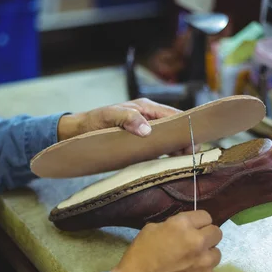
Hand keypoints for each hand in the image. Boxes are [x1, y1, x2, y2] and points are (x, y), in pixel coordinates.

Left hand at [57, 98, 199, 154]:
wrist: (79, 131)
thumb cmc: (94, 121)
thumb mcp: (110, 117)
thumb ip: (128, 120)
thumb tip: (148, 130)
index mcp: (145, 107)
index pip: (172, 114)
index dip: (184, 127)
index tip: (192, 141)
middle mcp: (148, 118)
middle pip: (173, 128)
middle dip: (184, 140)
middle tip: (191, 155)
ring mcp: (145, 130)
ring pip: (167, 139)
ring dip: (175, 149)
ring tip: (184, 162)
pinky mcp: (140, 143)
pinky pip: (157, 148)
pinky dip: (165, 155)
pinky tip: (169, 164)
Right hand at [111, 211, 221, 271]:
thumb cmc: (140, 256)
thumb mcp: (151, 229)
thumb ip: (173, 225)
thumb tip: (185, 229)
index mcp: (183, 225)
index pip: (205, 216)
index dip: (198, 223)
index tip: (193, 229)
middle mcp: (198, 241)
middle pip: (216, 233)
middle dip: (207, 237)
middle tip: (195, 245)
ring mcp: (205, 263)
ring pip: (216, 254)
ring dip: (206, 256)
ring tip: (191, 263)